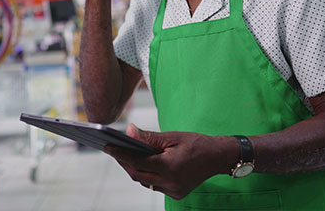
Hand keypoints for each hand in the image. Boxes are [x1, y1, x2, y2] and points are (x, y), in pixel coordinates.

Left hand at [104, 124, 233, 199]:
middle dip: (123, 162)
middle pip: (137, 174)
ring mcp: (173, 190)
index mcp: (169, 166)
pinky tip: (142, 164)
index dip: (120, 154)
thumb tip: (129, 131)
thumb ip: (149, 137)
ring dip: (134, 169)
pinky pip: (154, 185)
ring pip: (145, 181)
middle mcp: (170, 182)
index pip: (137, 161)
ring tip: (124, 156)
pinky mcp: (176, 194)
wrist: (218, 157)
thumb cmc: (196, 143)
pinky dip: (146, 175)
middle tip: (112, 150)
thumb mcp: (172, 136)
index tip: (106, 146)